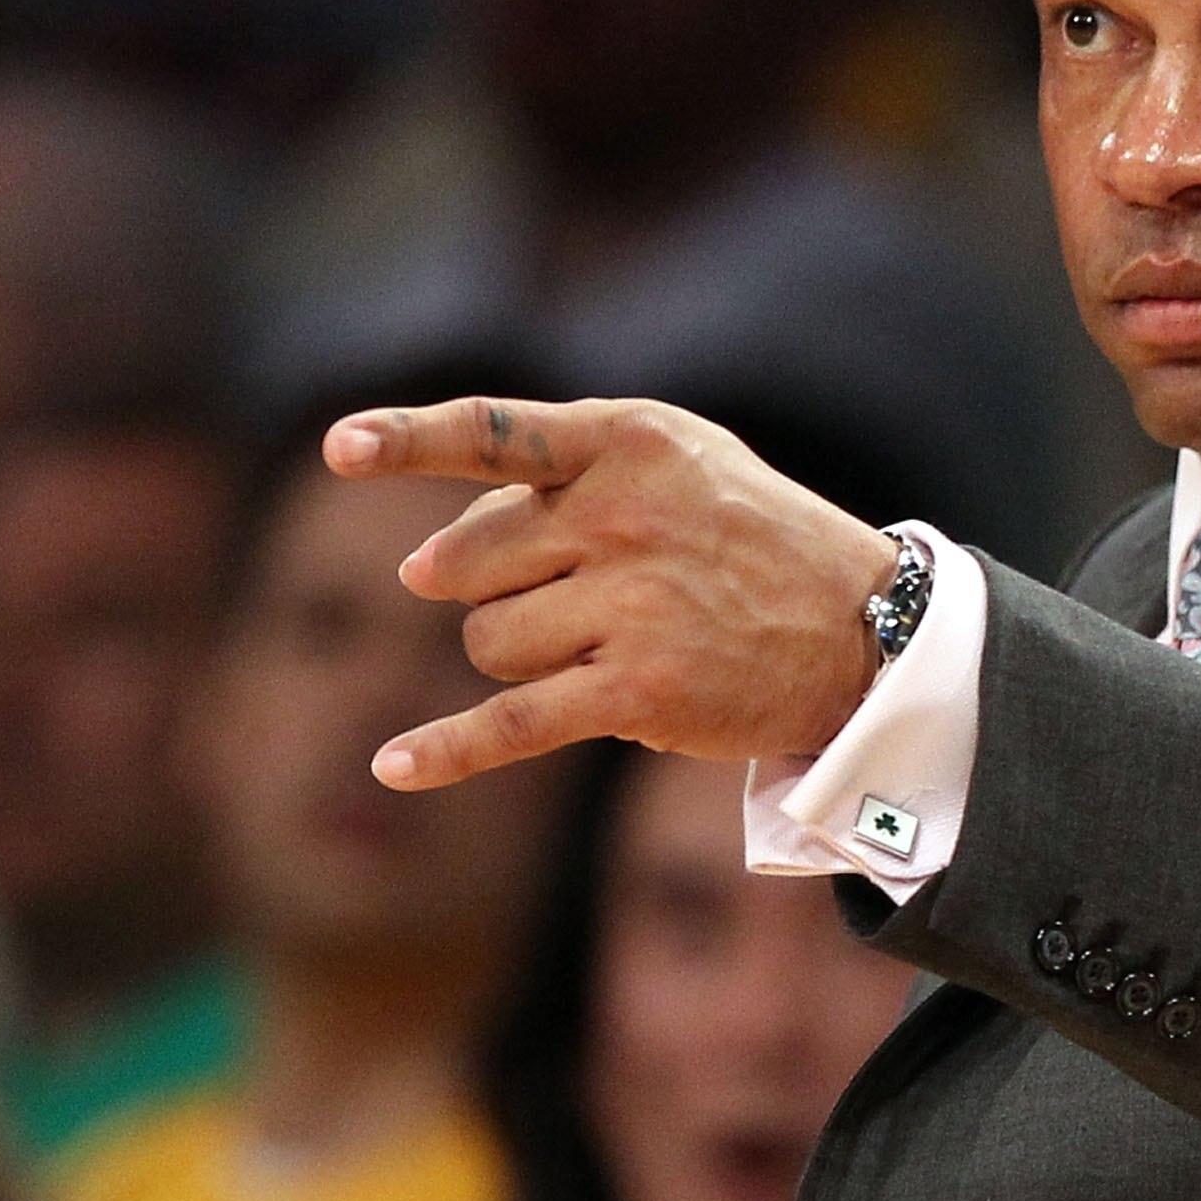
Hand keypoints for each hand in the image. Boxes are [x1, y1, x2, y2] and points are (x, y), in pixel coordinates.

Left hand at [322, 396, 900, 789]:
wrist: (860, 629)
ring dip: (525, 656)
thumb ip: (552, 480)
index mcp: (626, 441)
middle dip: (496, 588)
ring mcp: (631, 604)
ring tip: (613, 643)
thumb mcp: (675, 463)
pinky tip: (393, 767)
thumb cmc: (747, 535)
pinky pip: (512, 722)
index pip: (495, 434)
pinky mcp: (638, 689)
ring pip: (489, 643)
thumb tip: (417, 565)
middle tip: (580, 591)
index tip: (340, 448)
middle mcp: (624, 514)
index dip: (409, 440)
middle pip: (468, 563)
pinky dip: (447, 750)